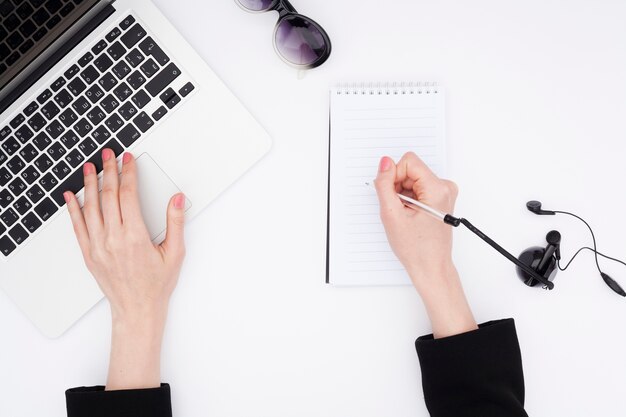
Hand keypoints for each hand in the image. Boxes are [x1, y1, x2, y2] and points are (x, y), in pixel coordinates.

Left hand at [64, 150, 185, 389]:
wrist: (137, 310)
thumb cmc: (156, 284)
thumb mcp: (175, 253)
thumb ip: (176, 222)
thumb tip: (177, 199)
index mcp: (135, 236)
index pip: (128, 195)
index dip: (129, 173)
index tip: (129, 160)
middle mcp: (113, 239)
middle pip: (108, 196)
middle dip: (109, 171)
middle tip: (108, 155)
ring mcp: (98, 247)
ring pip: (90, 207)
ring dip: (89, 184)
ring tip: (90, 167)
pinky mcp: (89, 254)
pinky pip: (78, 226)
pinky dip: (73, 209)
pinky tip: (72, 196)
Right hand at [374, 153, 476, 337]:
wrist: (430, 267)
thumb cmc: (416, 248)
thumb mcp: (391, 214)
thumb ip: (385, 184)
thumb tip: (384, 163)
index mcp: (438, 188)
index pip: (408, 162)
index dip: (394, 176)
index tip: (393, 197)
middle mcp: (445, 187)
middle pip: (411, 169)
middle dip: (398, 187)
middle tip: (398, 209)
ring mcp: (444, 193)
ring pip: (413, 179)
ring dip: (403, 194)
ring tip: (404, 215)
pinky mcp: (441, 198)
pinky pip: (418, 187)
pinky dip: (409, 199)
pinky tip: (409, 215)